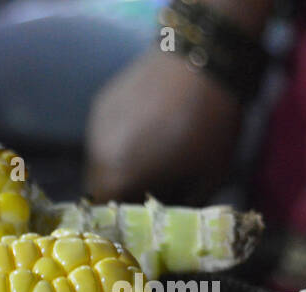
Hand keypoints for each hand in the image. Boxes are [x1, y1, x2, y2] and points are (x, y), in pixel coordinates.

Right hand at [84, 49, 243, 202]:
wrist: (203, 57)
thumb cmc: (210, 124)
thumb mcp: (209, 176)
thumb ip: (184, 206)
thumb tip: (170, 216)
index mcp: (118, 180)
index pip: (109, 216)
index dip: (126, 220)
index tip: (146, 216)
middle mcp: (96, 158)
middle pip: (99, 189)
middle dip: (120, 192)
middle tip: (148, 186)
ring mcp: (95, 129)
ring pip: (100, 161)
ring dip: (118, 164)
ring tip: (148, 152)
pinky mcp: (100, 105)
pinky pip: (104, 135)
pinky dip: (120, 138)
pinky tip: (145, 124)